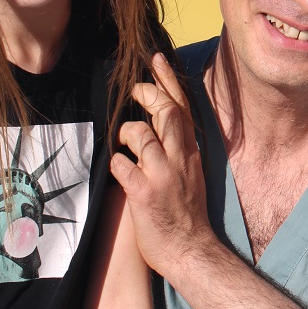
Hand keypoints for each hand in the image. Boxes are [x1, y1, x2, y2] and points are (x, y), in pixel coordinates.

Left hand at [110, 53, 215, 274]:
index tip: (157, 59)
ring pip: (143, 135)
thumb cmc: (185, 214)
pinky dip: (117, 162)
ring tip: (123, 140)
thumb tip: (157, 126)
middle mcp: (180, 159)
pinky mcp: (145, 194)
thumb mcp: (190, 173)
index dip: (169, 80)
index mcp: (190, 152)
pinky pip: (123, 166)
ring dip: (128, 131)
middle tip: (134, 89)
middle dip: (148, 94)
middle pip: (166, 112)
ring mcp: (163, 176)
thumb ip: (176, 148)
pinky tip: (118, 168)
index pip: (182, 107)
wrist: (190, 250)